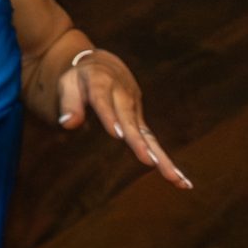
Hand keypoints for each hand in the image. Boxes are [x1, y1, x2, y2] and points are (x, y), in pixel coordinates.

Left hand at [55, 47, 189, 187]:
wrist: (107, 65)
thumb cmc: (81, 78)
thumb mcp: (68, 83)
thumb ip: (68, 103)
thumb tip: (67, 124)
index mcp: (100, 82)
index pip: (103, 99)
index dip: (109, 116)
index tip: (116, 133)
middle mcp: (123, 97)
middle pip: (130, 122)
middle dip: (139, 142)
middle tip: (148, 161)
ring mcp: (135, 111)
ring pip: (148, 136)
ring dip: (162, 158)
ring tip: (174, 178)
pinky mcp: (140, 123)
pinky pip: (153, 142)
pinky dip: (166, 161)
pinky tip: (181, 181)